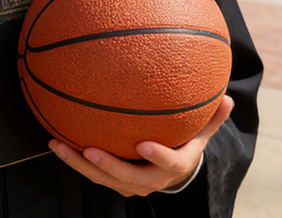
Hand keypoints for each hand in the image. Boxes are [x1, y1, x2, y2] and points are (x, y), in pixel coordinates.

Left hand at [48, 95, 233, 196]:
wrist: (169, 171)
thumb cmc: (183, 144)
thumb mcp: (199, 132)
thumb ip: (211, 118)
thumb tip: (228, 98)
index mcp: (174, 167)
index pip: (169, 166)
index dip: (158, 157)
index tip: (144, 143)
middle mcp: (150, 181)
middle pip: (129, 179)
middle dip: (110, 167)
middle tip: (91, 152)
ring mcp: (129, 184)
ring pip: (103, 179)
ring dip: (79, 164)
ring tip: (58, 145)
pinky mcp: (112, 181)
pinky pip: (91, 172)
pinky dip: (72, 158)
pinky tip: (53, 140)